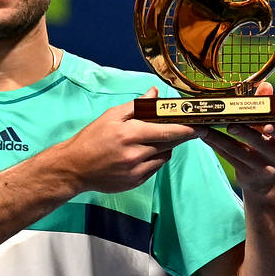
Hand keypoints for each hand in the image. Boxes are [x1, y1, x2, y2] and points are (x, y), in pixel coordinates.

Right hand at [64, 88, 205, 192]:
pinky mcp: (135, 182)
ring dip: (164, 147)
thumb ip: (136, 106)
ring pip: (163, 157)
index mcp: (130, 134)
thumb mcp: (111, 116)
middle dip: (179, 136)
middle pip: (169, 144)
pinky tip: (142, 154)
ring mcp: (136, 170)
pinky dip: (154, 160)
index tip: (200, 126)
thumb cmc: (92, 139)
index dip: (187, 129)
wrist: (74, 168)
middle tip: (186, 129)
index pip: (167, 131)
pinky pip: (154, 169)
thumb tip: (154, 93)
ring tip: (152, 141)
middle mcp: (135, 154)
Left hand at [200, 81, 274, 194]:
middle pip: (258, 142)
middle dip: (244, 132)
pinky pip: (228, 157)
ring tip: (206, 127)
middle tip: (231, 124)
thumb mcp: (271, 127)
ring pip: (238, 150)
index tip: (265, 125)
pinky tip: (205, 136)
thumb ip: (267, 106)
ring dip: (220, 138)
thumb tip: (266, 85)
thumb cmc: (269, 144)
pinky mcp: (246, 174)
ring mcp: (262, 168)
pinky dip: (216, 145)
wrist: (267, 179)